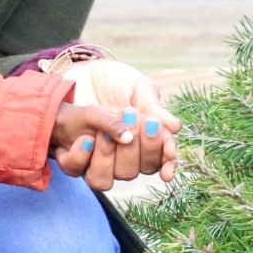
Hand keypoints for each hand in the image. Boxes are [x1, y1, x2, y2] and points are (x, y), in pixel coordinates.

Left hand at [63, 60, 179, 188]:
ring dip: (110, 155)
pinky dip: (82, 156)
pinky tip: (86, 138)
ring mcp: (102, 160)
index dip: (167, 161)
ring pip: (111, 177)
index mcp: (147, 140)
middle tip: (135, 119)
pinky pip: (80, 171)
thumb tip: (174, 127)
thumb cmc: (116, 81)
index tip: (169, 152)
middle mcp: (127, 155)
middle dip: (140, 147)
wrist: (82, 74)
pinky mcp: (78, 160)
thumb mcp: (138, 87)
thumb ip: (153, 107)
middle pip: (140, 170)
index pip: (162, 159)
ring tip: (105, 133)